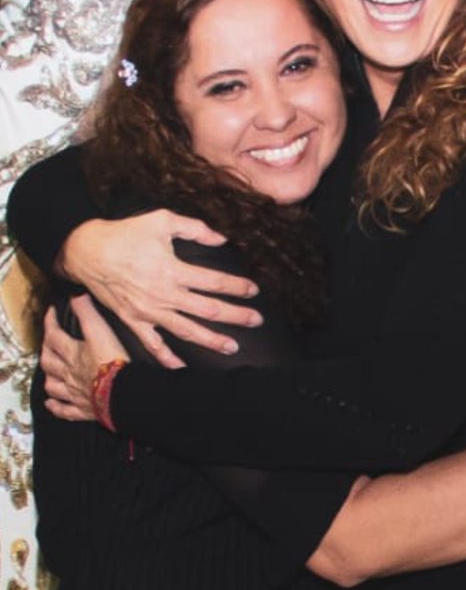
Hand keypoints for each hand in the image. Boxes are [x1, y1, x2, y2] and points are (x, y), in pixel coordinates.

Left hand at [42, 296, 127, 421]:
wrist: (123, 393)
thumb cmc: (113, 362)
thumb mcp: (101, 330)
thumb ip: (88, 311)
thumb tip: (76, 293)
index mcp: (72, 353)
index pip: (53, 334)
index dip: (50, 322)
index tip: (51, 313)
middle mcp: (68, 373)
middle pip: (48, 361)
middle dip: (46, 349)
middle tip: (49, 342)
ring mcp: (74, 392)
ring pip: (53, 385)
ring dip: (49, 378)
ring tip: (50, 372)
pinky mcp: (83, 409)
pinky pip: (64, 410)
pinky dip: (56, 406)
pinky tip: (52, 403)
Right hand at [60, 211, 261, 367]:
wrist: (86, 251)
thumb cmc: (125, 233)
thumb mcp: (161, 220)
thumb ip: (195, 228)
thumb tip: (221, 237)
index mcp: (172, 270)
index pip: (213, 282)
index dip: (236, 287)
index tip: (253, 291)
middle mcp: (164, 295)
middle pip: (207, 310)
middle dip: (235, 316)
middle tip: (256, 320)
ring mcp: (148, 312)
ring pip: (186, 331)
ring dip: (211, 340)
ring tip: (232, 347)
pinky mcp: (133, 321)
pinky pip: (152, 344)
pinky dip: (166, 359)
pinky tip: (182, 369)